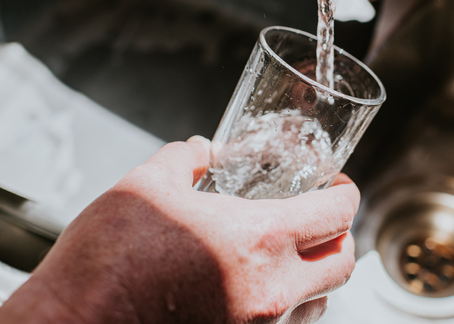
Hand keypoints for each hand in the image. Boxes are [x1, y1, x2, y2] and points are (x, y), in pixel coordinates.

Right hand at [0, 136, 359, 323]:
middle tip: (322, 216)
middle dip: (341, 234)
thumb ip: (187, 158)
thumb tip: (203, 148)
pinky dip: (291, 305)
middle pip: (344, 262)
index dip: (346, 192)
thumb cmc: (107, 260)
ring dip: (317, 272)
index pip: (338, 213)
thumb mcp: (148, 185)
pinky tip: (261, 286)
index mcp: (260, 239)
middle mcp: (272, 290)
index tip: (337, 184)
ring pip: (321, 300)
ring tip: (293, 253)